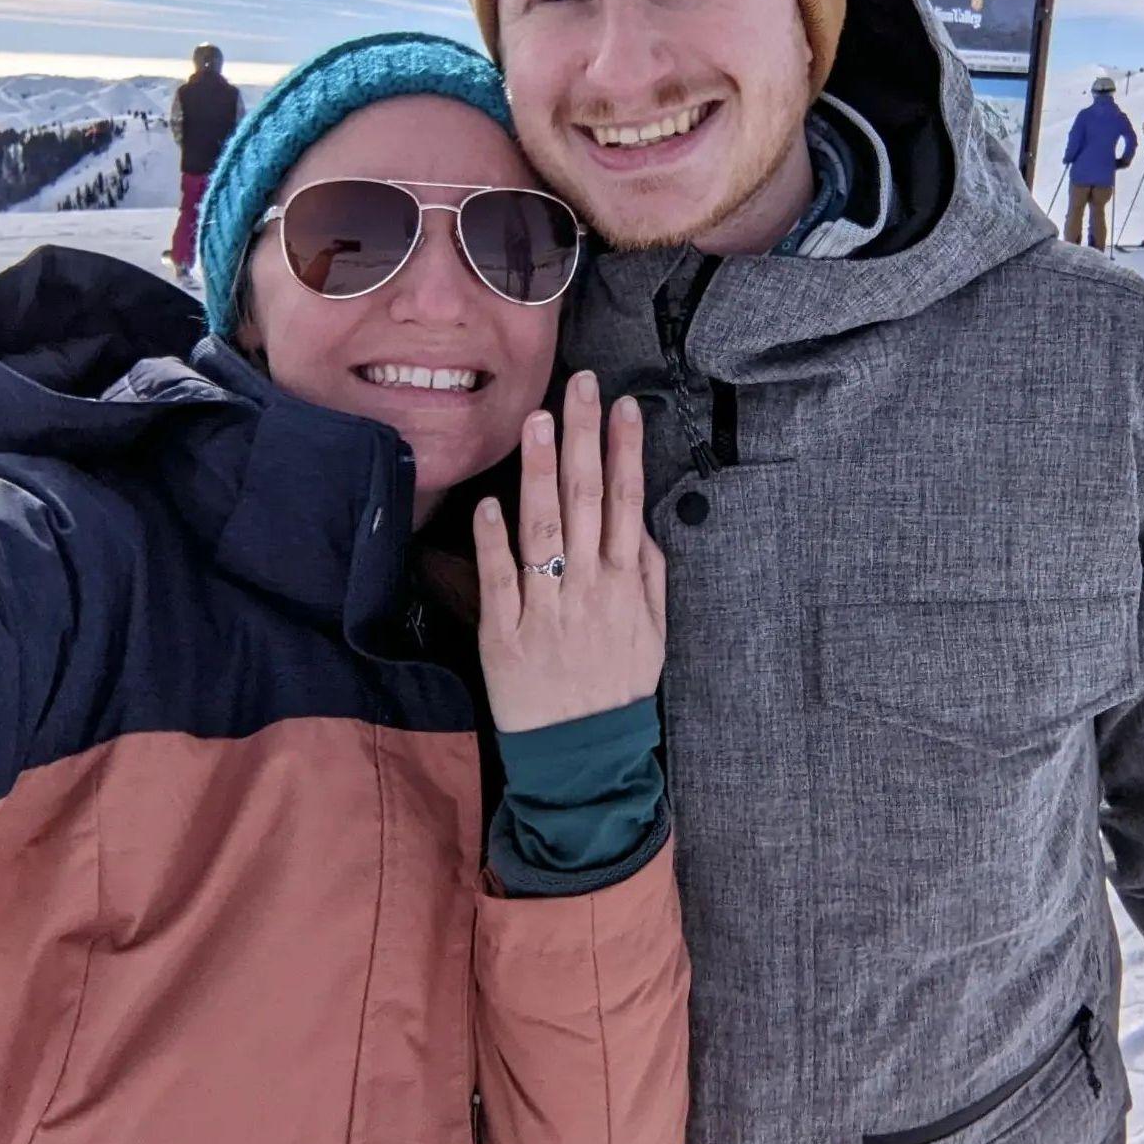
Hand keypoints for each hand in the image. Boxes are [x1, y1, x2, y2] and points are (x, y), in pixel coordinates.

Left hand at [473, 371, 666, 732]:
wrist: (582, 757)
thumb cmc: (616, 687)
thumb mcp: (652, 632)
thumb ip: (649, 573)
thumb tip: (641, 520)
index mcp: (626, 584)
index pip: (628, 502)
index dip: (625, 450)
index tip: (622, 405)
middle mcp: (589, 589)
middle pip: (587, 500)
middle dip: (584, 437)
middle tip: (578, 386)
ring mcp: (546, 609)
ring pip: (544, 529)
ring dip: (540, 471)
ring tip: (535, 421)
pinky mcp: (506, 634)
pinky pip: (501, 578)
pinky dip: (495, 539)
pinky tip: (491, 501)